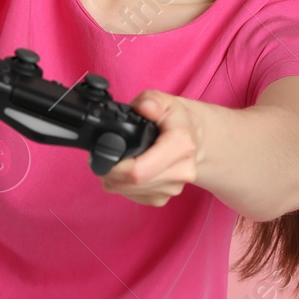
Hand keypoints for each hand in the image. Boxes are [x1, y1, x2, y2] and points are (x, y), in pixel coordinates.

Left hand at [100, 90, 206, 206]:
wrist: (196, 138)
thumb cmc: (175, 119)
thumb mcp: (165, 101)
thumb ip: (152, 100)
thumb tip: (143, 107)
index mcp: (181, 145)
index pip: (139, 171)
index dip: (115, 167)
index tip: (103, 154)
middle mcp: (181, 171)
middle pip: (132, 183)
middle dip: (111, 172)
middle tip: (102, 156)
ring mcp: (174, 188)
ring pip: (131, 192)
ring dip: (115, 180)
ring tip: (115, 161)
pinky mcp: (165, 198)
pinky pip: (135, 197)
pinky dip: (124, 186)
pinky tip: (125, 172)